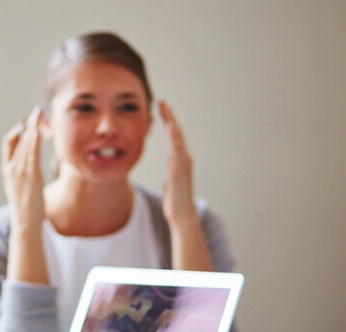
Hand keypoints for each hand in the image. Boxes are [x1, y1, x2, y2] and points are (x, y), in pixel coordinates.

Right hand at [2, 106, 45, 230]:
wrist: (24, 222)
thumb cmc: (25, 209)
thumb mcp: (21, 190)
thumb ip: (23, 177)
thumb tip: (31, 170)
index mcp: (7, 171)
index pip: (8, 144)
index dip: (16, 133)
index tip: (25, 125)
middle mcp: (12, 168)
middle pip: (18, 139)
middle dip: (28, 124)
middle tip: (36, 112)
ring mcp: (21, 170)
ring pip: (26, 143)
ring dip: (33, 127)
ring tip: (39, 114)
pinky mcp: (31, 174)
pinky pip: (33, 151)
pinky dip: (35, 138)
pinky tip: (40, 129)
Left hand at [158, 101, 214, 271]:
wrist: (181, 214)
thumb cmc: (175, 203)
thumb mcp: (171, 186)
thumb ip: (171, 177)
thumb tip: (170, 174)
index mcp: (179, 161)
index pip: (173, 138)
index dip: (168, 124)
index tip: (162, 112)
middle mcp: (183, 158)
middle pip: (176, 132)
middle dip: (169, 116)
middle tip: (162, 102)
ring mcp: (183, 161)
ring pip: (177, 136)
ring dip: (171, 120)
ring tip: (165, 107)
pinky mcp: (180, 166)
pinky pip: (178, 147)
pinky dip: (174, 135)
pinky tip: (170, 124)